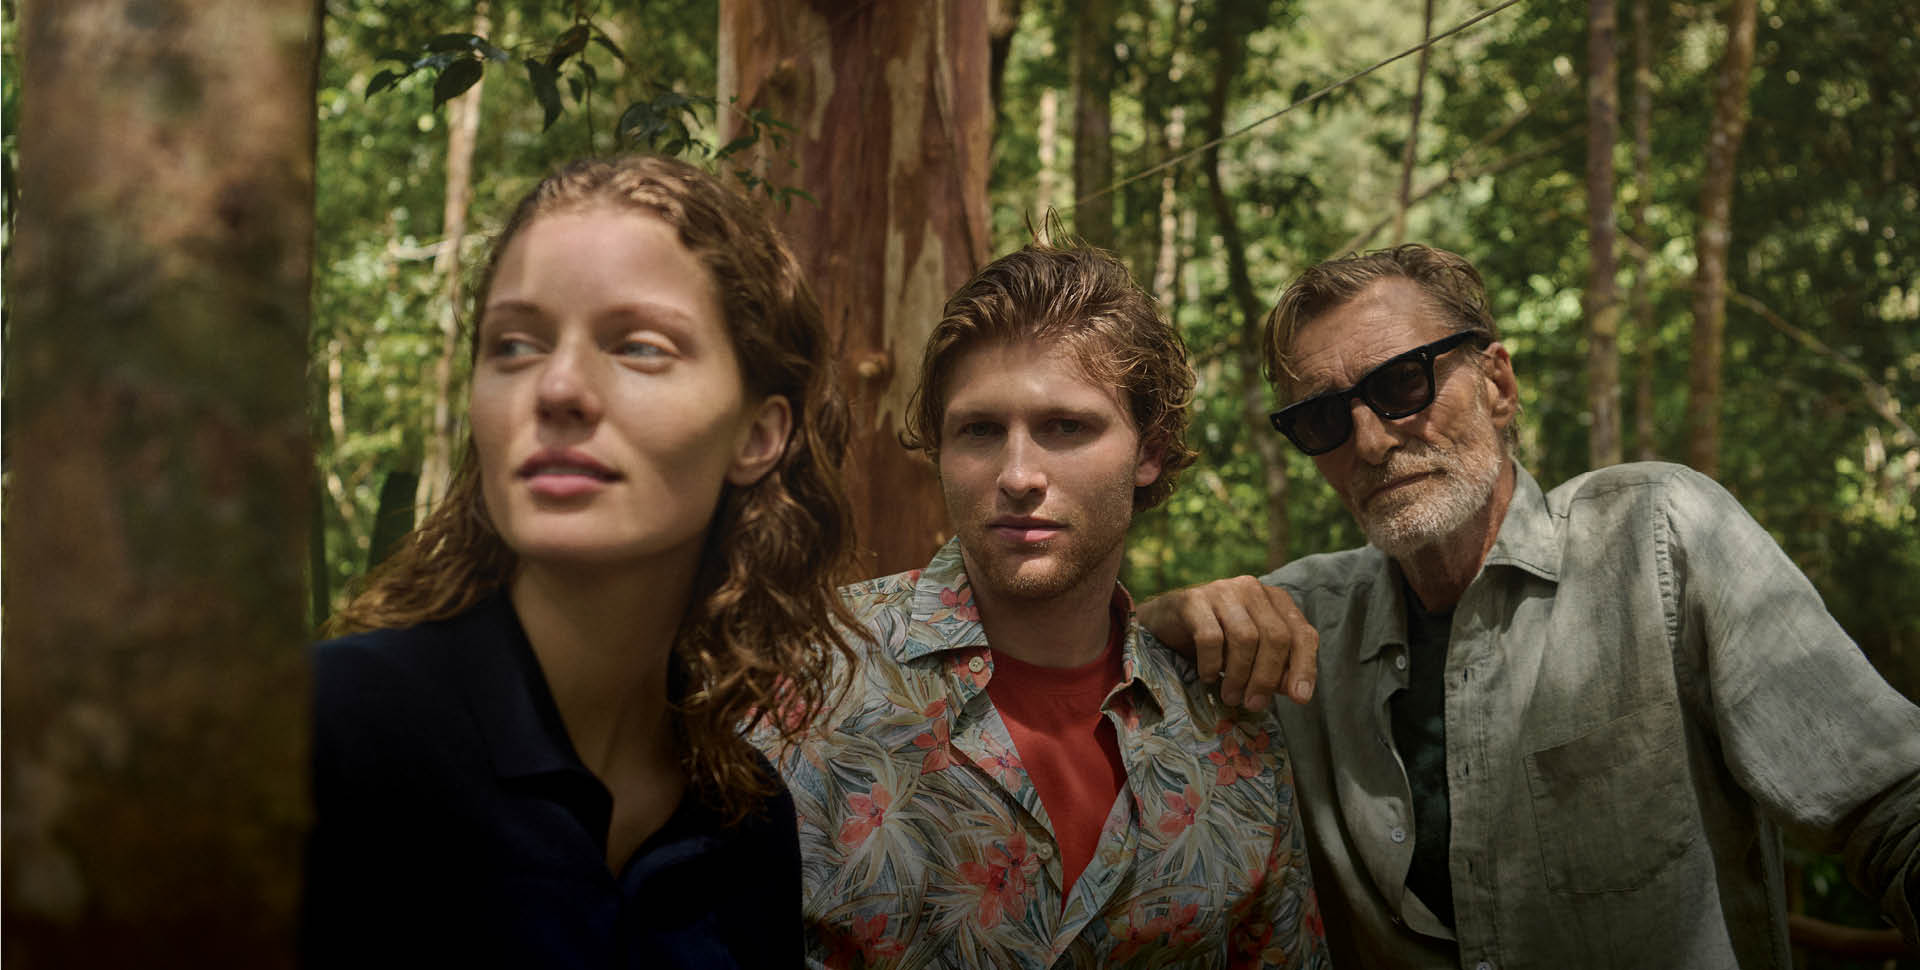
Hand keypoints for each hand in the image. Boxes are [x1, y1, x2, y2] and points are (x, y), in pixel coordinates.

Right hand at [1137, 576, 1317, 709]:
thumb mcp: (1252, 656)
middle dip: (1267, 677)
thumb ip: (1277, 669)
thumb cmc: (1217, 642)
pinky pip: (1210, 637)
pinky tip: (1206, 677)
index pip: (1302, 633)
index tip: (1299, 699)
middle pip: (1275, 636)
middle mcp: (1252, 589)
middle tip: (1253, 704)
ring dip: (1239, 675)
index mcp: (1275, 600)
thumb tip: (1297, 692)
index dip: (1305, 667)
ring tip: (1230, 697)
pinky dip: (1211, 664)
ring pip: (1245, 637)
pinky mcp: (1193, 600)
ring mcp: (1222, 591)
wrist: (1165, 624)